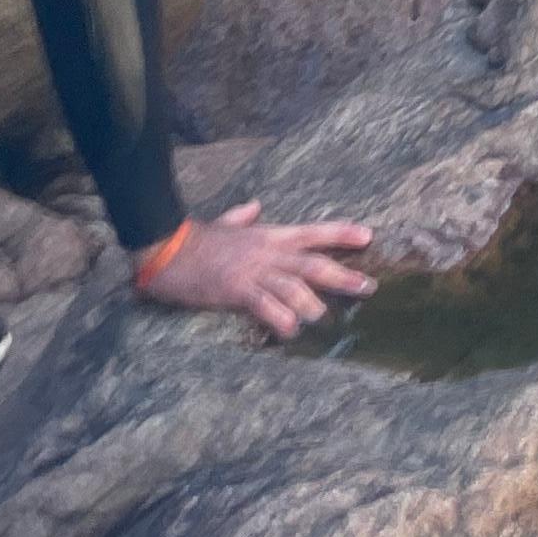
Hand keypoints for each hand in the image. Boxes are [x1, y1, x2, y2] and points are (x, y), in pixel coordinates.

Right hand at [136, 202, 374, 336]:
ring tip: (325, 318)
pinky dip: (280, 318)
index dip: (342, 234)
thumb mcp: (226, 223)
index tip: (368, 236)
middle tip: (368, 287)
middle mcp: (268, 252)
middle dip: (343, 275)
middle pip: (313, 263)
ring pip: (294, 286)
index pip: (313, 232)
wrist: (168, 248)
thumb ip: (243, 216)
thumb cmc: (197, 239)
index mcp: (269, 235)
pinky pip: (265, 305)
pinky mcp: (235, 290)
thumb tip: (255, 206)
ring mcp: (253, 271)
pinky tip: (290, 330)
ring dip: (312, 303)